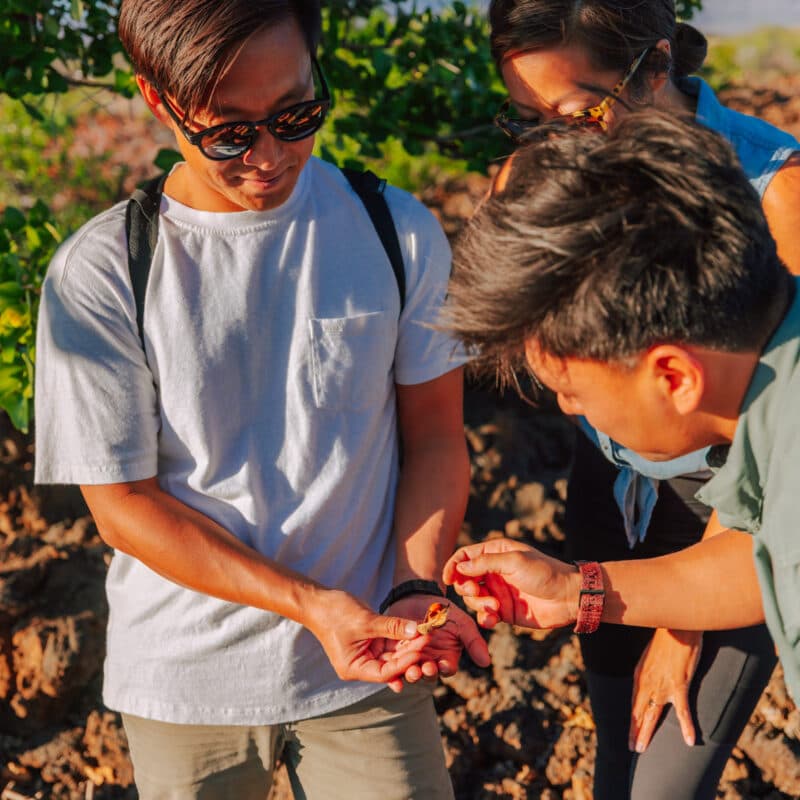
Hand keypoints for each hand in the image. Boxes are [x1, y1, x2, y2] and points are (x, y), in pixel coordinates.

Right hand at [306, 590, 429, 691]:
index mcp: (354, 668)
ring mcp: (367, 654)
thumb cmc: (335, 613)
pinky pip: (390, 643)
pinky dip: (402, 638)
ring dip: (409, 645)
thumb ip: (391, 627)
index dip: (403, 663)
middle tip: (428, 639)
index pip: (384, 673)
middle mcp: (362, 665)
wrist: (319, 601)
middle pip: (391, 665)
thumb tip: (416, 631)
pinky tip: (418, 632)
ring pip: (393, 654)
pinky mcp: (372, 642)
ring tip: (426, 635)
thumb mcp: (365, 620)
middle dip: (410, 653)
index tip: (420, 650)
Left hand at [383, 594, 490, 690]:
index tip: (440, 665)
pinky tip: (392, 675)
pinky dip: (393, 674)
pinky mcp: (395, 655)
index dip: (444, 668)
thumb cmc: (443, 610)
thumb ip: (473, 641)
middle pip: (428, 673)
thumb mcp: (460, 622)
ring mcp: (412, 659)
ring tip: (409, 671)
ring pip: (411, 672)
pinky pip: (394, 668)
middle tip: (422, 669)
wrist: (417, 595)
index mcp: (446, 657)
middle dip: (425, 673)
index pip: (446, 668)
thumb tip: (486, 662)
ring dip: (410, 675)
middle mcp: (430, 662)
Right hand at [442, 538, 579, 629]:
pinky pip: (484, 615)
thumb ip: (485, 563)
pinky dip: (484, 618)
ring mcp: (497, 591)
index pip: (466, 556)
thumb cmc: (545, 573)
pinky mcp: (503, 610)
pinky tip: (492, 620)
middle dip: (466, 587)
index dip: (454, 565)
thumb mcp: (514, 561)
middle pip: (465, 579)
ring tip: (494, 607)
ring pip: (473, 599)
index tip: (448, 578)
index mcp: (496, 553)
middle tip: (475, 592)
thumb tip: (460, 566)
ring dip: (478, 604)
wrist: (568, 598)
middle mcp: (493, 571)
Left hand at [629, 628, 702, 751]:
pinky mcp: (679, 684)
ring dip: (647, 732)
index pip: (634, 703)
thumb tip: (649, 682)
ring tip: (642, 748)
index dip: (632, 720)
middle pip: (639, 712)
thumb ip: (649, 671)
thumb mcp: (651, 657)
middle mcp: (647, 682)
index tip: (629, 734)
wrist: (677, 627)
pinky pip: (683, 711)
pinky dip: (687, 727)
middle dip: (635, 731)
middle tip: (633, 748)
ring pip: (653, 714)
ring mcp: (662, 685)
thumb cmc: (666, 639)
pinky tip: (690, 740)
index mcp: (640, 675)